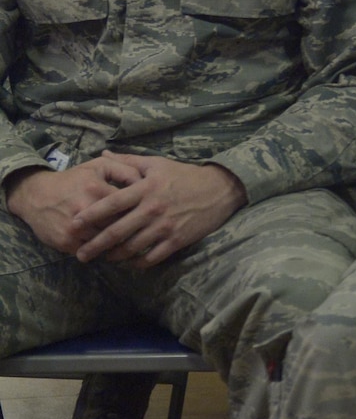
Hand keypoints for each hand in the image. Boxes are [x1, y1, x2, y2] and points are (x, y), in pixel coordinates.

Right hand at [5, 156, 146, 253]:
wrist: (36, 195)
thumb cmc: (74, 179)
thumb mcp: (99, 166)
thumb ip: (125, 169)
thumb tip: (146, 180)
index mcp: (96, 190)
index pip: (129, 205)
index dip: (140, 211)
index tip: (148, 214)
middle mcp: (85, 211)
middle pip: (119, 226)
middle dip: (132, 229)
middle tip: (143, 231)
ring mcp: (75, 229)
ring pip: (107, 242)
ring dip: (118, 244)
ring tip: (130, 242)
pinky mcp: (66, 243)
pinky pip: (91, 251)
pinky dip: (101, 252)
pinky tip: (111, 248)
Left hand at [71, 155, 245, 267]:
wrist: (220, 189)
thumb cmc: (186, 175)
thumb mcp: (157, 163)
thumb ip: (128, 162)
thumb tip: (103, 155)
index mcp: (146, 188)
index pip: (111, 203)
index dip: (90, 214)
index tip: (73, 223)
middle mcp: (153, 209)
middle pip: (117, 231)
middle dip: (95, 245)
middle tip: (80, 255)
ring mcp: (165, 226)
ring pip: (132, 247)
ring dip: (114, 257)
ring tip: (104, 259)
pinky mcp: (177, 240)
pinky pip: (151, 257)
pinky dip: (137, 263)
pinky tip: (129, 263)